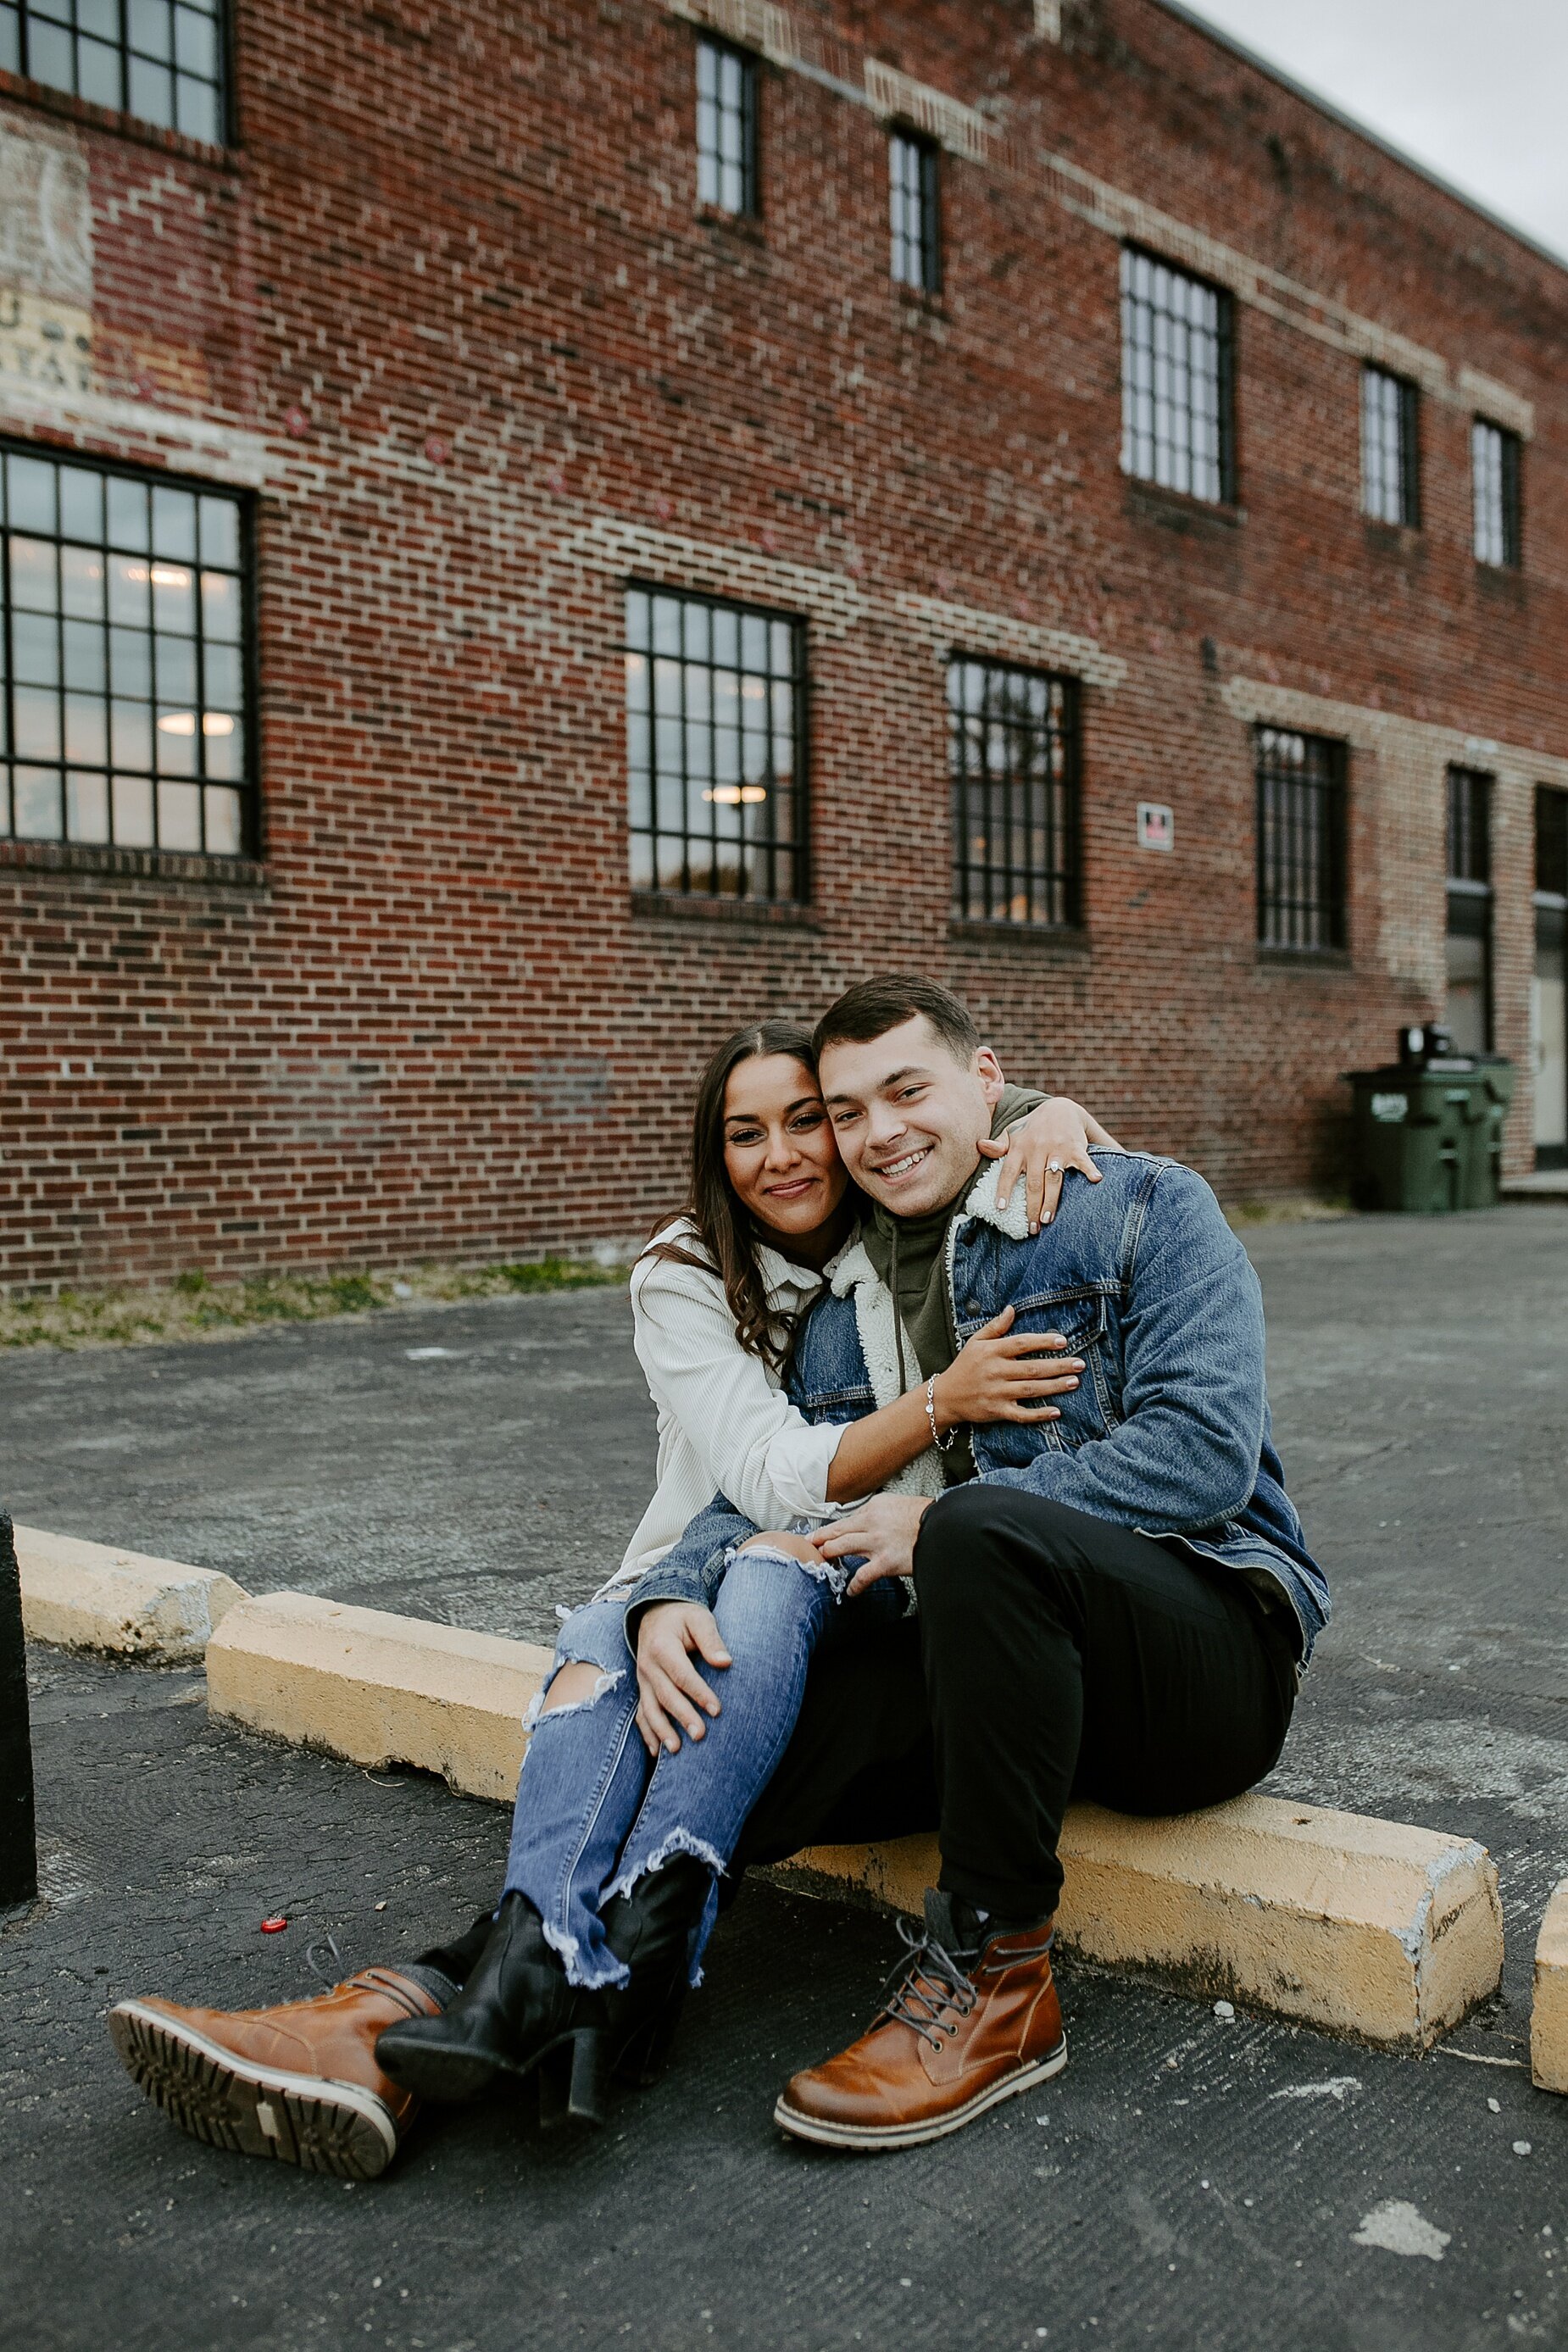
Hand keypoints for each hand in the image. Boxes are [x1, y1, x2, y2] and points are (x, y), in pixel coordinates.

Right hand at [634, 1602, 731, 1757]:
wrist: (656, 1613)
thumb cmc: (683, 1617)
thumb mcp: (699, 1618)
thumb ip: (711, 1639)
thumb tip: (725, 1661)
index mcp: (662, 1646)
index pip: (682, 1674)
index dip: (699, 1693)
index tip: (717, 1710)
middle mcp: (648, 1665)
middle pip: (666, 1695)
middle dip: (683, 1716)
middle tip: (700, 1735)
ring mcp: (643, 1679)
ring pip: (650, 1708)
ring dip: (662, 1730)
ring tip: (676, 1750)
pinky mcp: (643, 1688)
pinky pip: (641, 1713)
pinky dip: (647, 1732)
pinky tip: (657, 1751)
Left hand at [812, 1494, 932, 1596]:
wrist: (944, 1527)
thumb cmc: (925, 1517)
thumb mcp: (898, 1505)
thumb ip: (880, 1514)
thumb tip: (868, 1522)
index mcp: (874, 1508)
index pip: (846, 1520)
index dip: (831, 1529)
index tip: (820, 1535)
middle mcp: (871, 1523)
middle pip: (837, 1531)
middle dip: (819, 1539)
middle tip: (809, 1545)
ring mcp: (876, 1543)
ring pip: (841, 1548)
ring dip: (828, 1555)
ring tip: (821, 1562)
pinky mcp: (885, 1562)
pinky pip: (862, 1576)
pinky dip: (854, 1585)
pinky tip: (851, 1591)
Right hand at [932, 1304, 1082, 1428]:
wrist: (945, 1397)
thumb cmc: (964, 1366)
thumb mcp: (976, 1342)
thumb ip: (996, 1327)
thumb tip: (1012, 1309)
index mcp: (991, 1352)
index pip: (1022, 1343)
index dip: (1043, 1342)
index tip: (1063, 1341)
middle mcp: (995, 1372)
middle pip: (1032, 1368)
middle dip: (1058, 1366)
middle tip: (1079, 1364)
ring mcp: (997, 1393)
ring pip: (1031, 1390)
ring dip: (1054, 1386)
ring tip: (1074, 1382)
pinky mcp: (997, 1411)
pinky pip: (1021, 1414)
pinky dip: (1039, 1414)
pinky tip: (1056, 1412)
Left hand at [978, 1095, 1104, 1233]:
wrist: (1060, 1108)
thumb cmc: (1033, 1127)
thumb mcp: (1013, 1132)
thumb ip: (998, 1144)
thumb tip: (980, 1146)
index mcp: (1019, 1146)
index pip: (1009, 1171)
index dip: (1004, 1190)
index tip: (1001, 1208)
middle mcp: (1037, 1148)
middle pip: (1033, 1183)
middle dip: (1031, 1207)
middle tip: (1031, 1228)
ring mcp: (1057, 1148)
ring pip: (1053, 1179)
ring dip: (1051, 1201)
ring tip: (1047, 1220)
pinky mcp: (1076, 1148)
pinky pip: (1083, 1160)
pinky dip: (1090, 1169)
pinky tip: (1096, 1180)